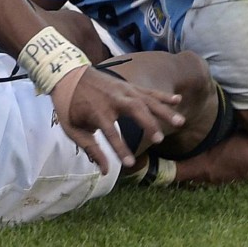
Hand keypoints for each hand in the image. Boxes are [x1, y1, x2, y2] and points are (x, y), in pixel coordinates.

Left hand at [51, 66, 183, 173]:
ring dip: (164, 111)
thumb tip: (105, 171)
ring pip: (147, 100)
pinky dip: (163, 96)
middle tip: (159, 140)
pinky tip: (177, 101)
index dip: (121, 150)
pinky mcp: (128, 86)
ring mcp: (123, 90)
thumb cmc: (69, 106)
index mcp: (97, 112)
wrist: (67, 75)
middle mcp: (113, 100)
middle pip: (135, 111)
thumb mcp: (73, 129)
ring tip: (180, 122)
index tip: (131, 164)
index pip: (111, 134)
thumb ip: (90, 149)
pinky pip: (148, 91)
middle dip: (148, 124)